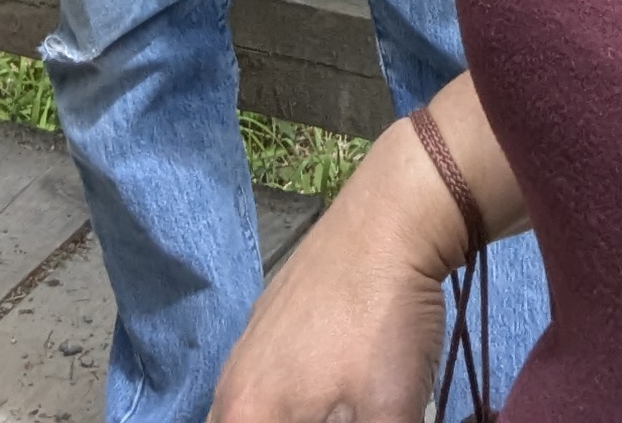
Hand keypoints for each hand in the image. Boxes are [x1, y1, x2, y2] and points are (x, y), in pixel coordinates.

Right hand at [209, 125, 461, 422]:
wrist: (391, 219)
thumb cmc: (386, 322)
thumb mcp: (390, 412)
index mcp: (248, 417)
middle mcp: (231, 389)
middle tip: (339, 420)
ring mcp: (245, 351)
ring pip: (243, 420)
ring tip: (327, 415)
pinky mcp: (267, 325)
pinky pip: (256, 392)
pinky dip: (278, 412)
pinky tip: (322, 404)